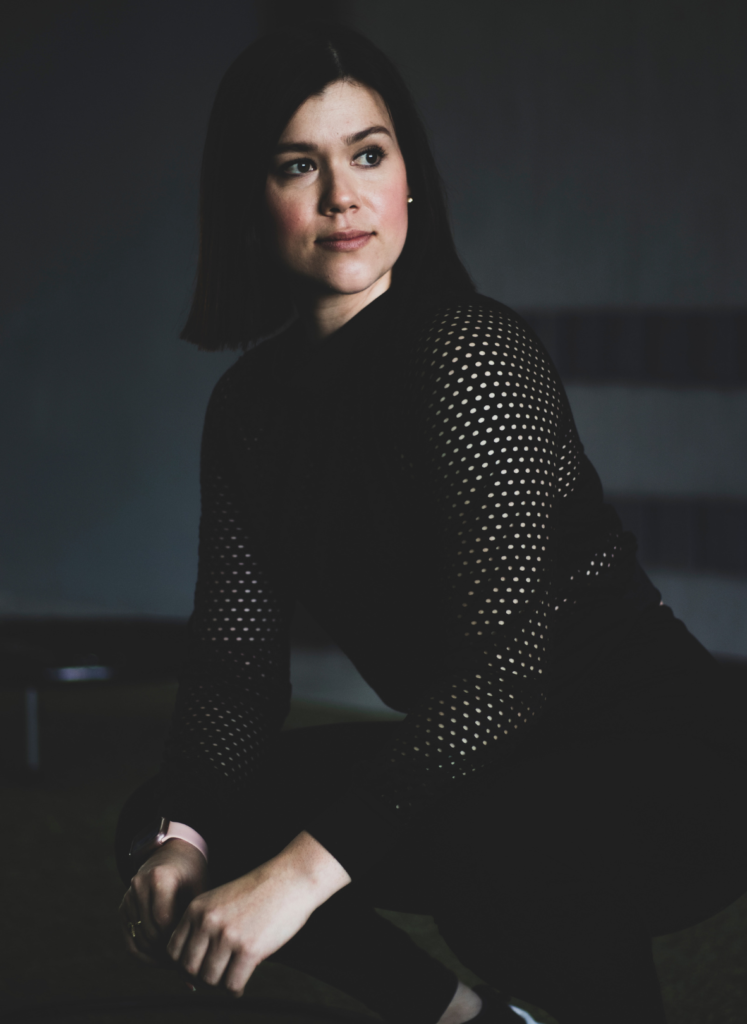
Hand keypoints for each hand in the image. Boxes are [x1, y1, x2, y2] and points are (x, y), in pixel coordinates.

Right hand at [119, 838, 207, 965]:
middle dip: (167, 953)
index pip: (164, 922)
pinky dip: (143, 953)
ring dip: (155, 956)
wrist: (174, 851)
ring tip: (175, 963)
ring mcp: (128, 896)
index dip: (177, 942)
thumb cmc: (193, 872)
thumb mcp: (200, 890)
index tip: (193, 954)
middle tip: (185, 965)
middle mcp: (138, 886)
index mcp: (159, 878)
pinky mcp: (123, 906)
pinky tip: (160, 959)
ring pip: (138, 940)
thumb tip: (196, 968)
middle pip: (150, 933)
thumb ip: (197, 923)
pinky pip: (130, 939)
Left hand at [166, 830, 350, 996]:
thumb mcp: (220, 900)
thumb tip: (188, 975)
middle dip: (202, 976)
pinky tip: (242, 980)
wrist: (290, 879)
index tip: (199, 966)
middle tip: (217, 974)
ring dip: (221, 982)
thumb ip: (202, 927)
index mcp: (197, 908)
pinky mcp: (248, 949)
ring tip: (232, 975)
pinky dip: (236, 989)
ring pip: (210, 979)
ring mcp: (227, 936)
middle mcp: (207, 922)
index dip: (184, 964)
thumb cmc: (258, 891)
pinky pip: (232, 984)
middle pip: (189, 969)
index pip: (173, 951)